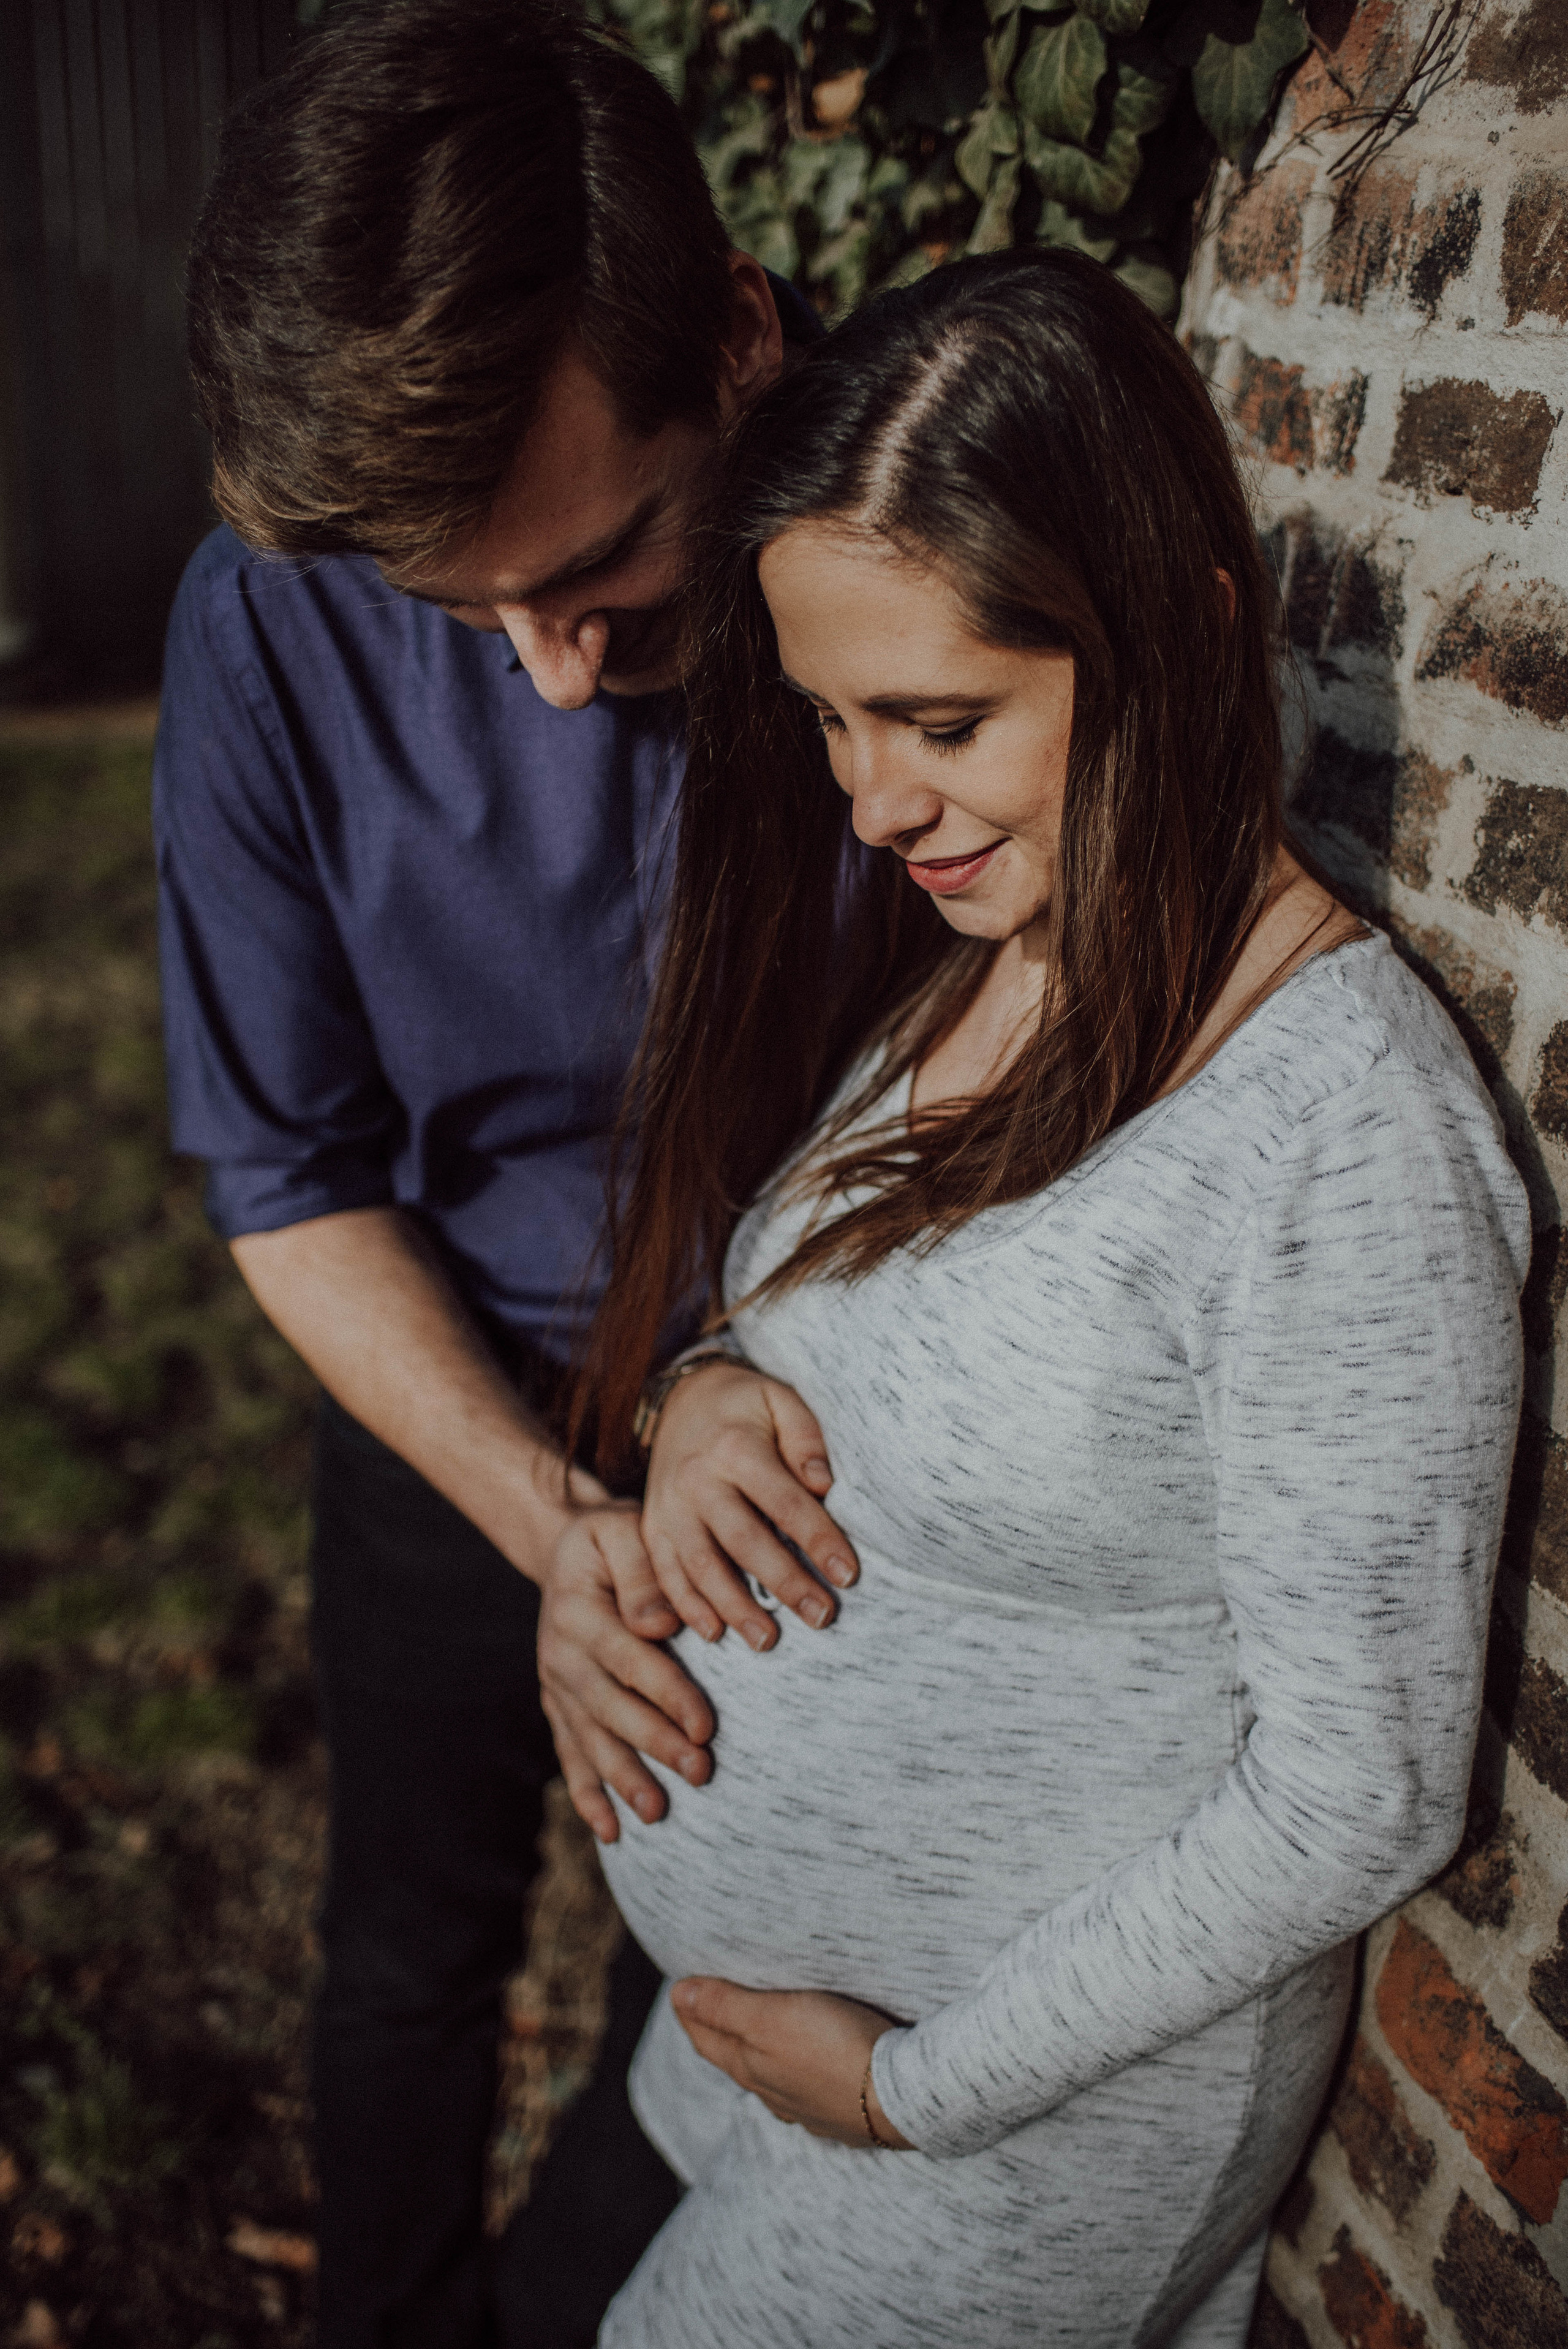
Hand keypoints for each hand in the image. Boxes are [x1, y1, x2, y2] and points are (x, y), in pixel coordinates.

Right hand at [537, 1505, 716, 1842]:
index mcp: (581, 1611)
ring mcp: (556, 1684)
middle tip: (701, 1772)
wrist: (566, 1549)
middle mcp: (562, 1653)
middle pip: (611, 1707)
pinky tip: (611, 1832)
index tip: (707, 1727)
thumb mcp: (623, 1529)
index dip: (668, 1695)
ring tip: (657, 1813)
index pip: (630, 1659)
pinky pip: (569, 1753)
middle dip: (655, 1744)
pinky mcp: (558, 1705)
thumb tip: (660, 1624)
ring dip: (623, 1778)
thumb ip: (643, 1571)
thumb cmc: (613, 1536)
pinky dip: (588, 1794)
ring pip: (591, 1739)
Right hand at [644, 1363, 859, 1649]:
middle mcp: (696, 1479)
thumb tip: (824, 1484)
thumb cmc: (745, 1406)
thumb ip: (806, 1438)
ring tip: (768, 1641)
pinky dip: (687, 1606)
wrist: (682, 1399)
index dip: (818, 1540)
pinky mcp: (652, 1526)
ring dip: (735, 1607)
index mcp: (735, 1447)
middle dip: (784, 1583)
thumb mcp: (780, 1400)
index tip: (848, 1575)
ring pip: (701, 1566)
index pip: (784, 1502)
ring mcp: (669, 1506)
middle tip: (822, 1617)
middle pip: (743, 1540)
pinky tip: (713, 1633)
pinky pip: (666, 1572)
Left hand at [671, 1977, 912, 2147]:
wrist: (902, 2098)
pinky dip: (792, 2071)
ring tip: (754, 2033)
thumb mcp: (771, 2019)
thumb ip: (725, 2008)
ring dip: (755, 2053)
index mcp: (749, 2069)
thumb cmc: (834, 2049)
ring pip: (768, 2078)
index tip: (679, 1990)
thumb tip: (677, 1995)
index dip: (690, 2013)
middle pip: (733, 2059)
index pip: (706, 2039)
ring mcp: (807, 2108)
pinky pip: (803, 2090)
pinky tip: (804, 2070)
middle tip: (706, 2006)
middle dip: (717, 2033)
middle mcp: (773, 2093)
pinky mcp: (842, 2112)